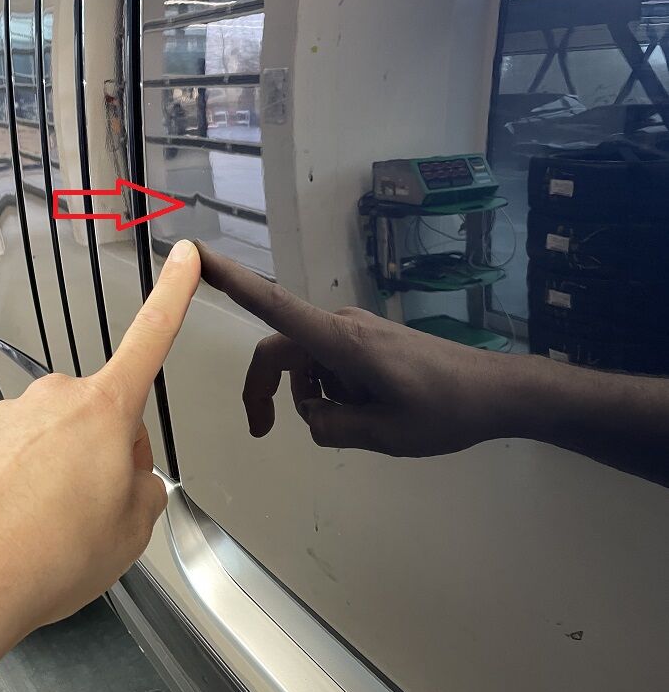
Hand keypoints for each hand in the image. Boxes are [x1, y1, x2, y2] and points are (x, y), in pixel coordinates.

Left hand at [0, 240, 199, 691]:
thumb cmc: (44, 557)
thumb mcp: (132, 533)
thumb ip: (146, 494)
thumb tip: (133, 484)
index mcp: (104, 411)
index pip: (151, 336)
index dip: (174, 293)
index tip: (185, 257)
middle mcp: (53, 400)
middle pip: (102, 413)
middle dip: (108, 451)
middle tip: (99, 509)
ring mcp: (7, 419)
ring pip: (56, 438)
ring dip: (63, 473)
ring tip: (53, 530)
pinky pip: (15, 458)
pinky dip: (23, 487)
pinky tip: (19, 528)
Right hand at [196, 242, 511, 456]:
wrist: (497, 391)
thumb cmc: (444, 411)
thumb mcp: (383, 435)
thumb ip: (332, 427)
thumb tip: (309, 415)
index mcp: (340, 342)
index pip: (274, 305)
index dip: (230, 279)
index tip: (194, 255)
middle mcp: (341, 326)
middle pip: (280, 350)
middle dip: (268, 391)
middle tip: (263, 433)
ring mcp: (356, 331)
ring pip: (307, 364)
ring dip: (316, 397)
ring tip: (365, 423)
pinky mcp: (369, 340)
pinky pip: (330, 363)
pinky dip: (334, 390)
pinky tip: (372, 410)